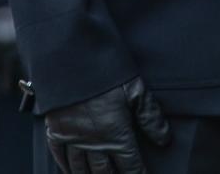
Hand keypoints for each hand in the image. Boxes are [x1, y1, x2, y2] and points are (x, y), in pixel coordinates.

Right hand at [44, 78, 170, 173]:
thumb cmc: (105, 72)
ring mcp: (73, 138)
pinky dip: (64, 166)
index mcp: (116, 134)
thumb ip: (150, 116)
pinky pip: (59, 155)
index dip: (136, 173)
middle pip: (104, 172)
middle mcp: (94, 142)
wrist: (70, 58)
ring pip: (81, 168)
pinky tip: (69, 170)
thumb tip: (164, 139)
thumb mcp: (135, 89)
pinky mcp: (55, 129)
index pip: (130, 165)